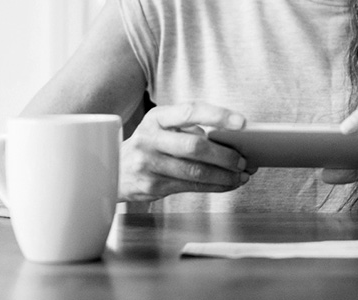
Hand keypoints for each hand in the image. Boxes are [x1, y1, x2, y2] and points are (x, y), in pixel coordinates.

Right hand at [119, 103, 254, 201]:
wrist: (114, 170)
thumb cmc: (150, 145)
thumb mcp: (163, 128)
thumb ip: (190, 129)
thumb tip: (230, 141)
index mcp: (157, 118)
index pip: (191, 111)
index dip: (218, 116)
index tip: (241, 123)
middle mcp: (150, 138)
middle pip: (195, 146)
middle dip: (225, 155)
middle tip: (243, 160)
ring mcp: (149, 164)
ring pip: (195, 172)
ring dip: (224, 175)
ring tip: (241, 175)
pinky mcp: (152, 186)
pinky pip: (191, 187)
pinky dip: (215, 186)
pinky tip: (227, 184)